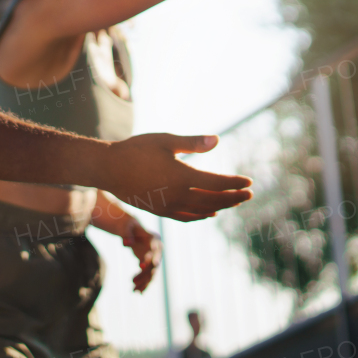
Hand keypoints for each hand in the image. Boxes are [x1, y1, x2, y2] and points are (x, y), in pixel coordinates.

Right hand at [104, 133, 251, 220]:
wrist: (108, 168)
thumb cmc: (136, 149)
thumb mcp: (166, 140)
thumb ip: (193, 143)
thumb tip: (217, 140)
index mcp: (181, 177)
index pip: (217, 183)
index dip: (234, 183)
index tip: (249, 181)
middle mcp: (178, 196)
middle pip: (213, 200)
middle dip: (233, 197)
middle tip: (248, 194)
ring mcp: (169, 206)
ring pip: (202, 211)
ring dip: (220, 207)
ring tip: (233, 202)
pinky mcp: (160, 211)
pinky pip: (186, 217)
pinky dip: (201, 215)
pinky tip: (209, 212)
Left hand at [121, 222, 161, 293]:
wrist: (132, 229)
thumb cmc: (129, 226)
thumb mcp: (126, 227)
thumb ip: (127, 234)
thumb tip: (125, 244)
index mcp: (154, 238)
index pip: (153, 250)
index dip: (149, 258)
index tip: (142, 266)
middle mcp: (158, 249)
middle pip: (154, 264)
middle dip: (144, 274)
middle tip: (133, 281)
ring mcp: (155, 257)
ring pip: (151, 273)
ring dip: (144, 282)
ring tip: (134, 290)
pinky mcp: (150, 264)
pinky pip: (148, 275)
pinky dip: (144, 283)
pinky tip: (138, 291)